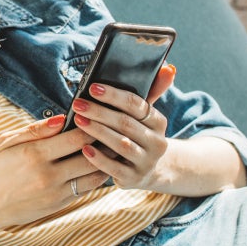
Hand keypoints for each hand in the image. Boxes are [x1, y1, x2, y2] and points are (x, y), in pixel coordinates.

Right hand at [0, 115, 107, 235]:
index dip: (92, 125)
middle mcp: (47, 175)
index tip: (98, 116)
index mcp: (34, 154)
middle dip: (104, 142)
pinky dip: (94, 177)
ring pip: (94, 175)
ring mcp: (55, 193)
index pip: (76, 137)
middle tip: (113, 131)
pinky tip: (95, 166)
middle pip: (91, 156)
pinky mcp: (58, 205)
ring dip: (104, 161)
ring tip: (110, 148)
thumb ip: (36, 130)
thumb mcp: (5, 142)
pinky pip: (85, 189)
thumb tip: (62, 117)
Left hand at [71, 63, 175, 189]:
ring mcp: (146, 162)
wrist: (152, 170)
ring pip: (121, 144)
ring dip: (98, 131)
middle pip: (126, 123)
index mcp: (158, 122)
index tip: (92, 87)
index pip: (137, 105)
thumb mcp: (146, 115)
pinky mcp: (134, 179)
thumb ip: (153, 90)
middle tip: (78, 103)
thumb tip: (169, 66)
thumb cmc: (139, 134)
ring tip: (78, 121)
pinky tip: (84, 149)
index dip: (114, 95)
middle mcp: (156, 142)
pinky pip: (115, 168)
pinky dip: (99, 159)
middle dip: (100, 112)